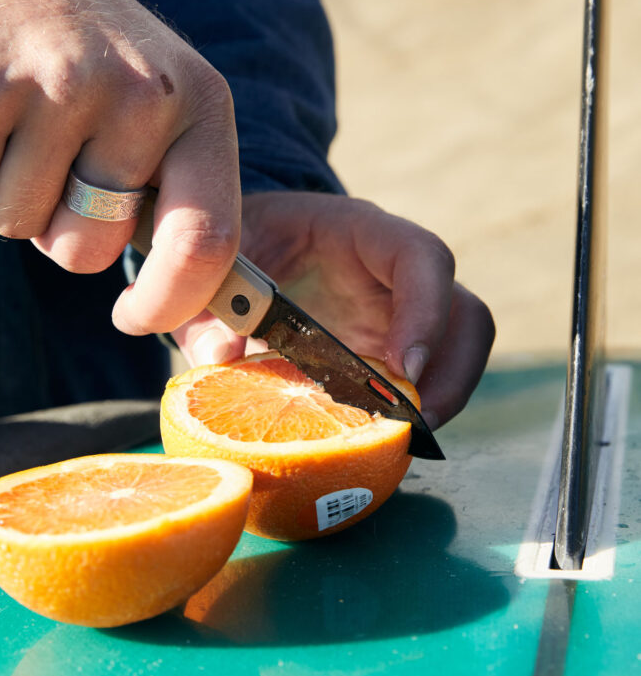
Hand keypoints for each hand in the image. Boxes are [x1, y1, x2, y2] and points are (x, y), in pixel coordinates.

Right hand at [0, 0, 239, 333]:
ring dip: (9, 193)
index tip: (135, 319)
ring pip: (18, 226)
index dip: (169, 305)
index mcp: (202, 105)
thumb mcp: (160, 116)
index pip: (207, 242)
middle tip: (58, 157)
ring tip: (22, 119)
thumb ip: (182, 214)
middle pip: (89, 252)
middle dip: (62, 230)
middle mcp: (140, 91)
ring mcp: (59, 83)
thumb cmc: (92, 66)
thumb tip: (218, 342)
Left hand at [173, 191, 494, 428]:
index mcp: (359, 233)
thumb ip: (211, 302)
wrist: (250, 248)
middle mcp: (395, 274)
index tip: (403, 367)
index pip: (420, 256)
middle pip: (464, 314)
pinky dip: (412, 412)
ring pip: (458, 352)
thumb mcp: (218, 261)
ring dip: (441, 399)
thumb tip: (219, 357)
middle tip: (415, 422)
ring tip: (401, 442)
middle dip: (451, 373)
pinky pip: (425, 380)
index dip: (426, 310)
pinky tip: (379, 440)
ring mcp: (401, 314)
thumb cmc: (242, 244)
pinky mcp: (392, 350)